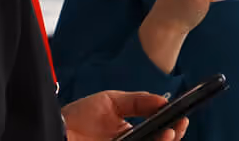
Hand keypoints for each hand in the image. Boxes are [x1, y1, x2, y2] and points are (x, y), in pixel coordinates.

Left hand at [62, 90, 186, 140]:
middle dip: (172, 136)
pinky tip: (155, 139)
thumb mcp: (111, 100)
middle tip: (176, 128)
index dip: (173, 127)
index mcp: (132, 133)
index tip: (181, 119)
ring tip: (168, 135)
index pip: (159, 133)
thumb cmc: (79, 116)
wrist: (57, 128)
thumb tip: (163, 101)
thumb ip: (138, 100)